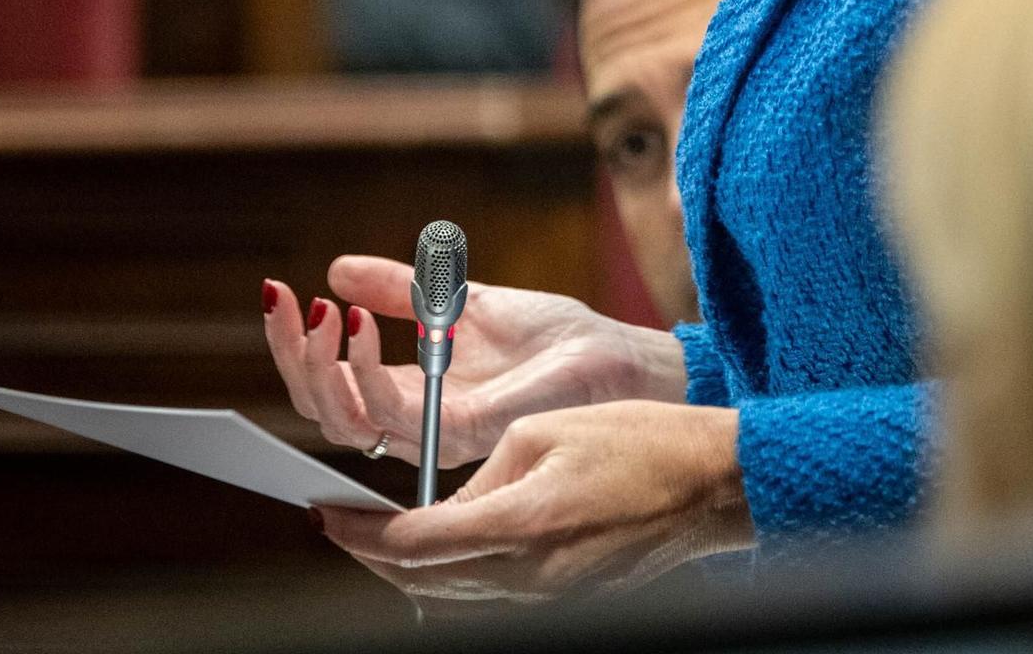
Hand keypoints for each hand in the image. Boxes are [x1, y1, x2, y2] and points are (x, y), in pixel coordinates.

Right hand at [263, 255, 683, 466]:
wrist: (622, 360)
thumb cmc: (554, 340)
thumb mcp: (464, 300)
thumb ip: (403, 291)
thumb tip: (338, 268)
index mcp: (414, 389)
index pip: (332, 384)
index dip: (295, 346)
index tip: (278, 292)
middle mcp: (418, 420)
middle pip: (324, 409)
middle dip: (289, 358)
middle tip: (281, 303)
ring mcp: (438, 431)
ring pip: (346, 420)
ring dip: (320, 364)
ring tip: (322, 311)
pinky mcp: (466, 429)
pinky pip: (397, 410)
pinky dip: (367, 367)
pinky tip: (359, 321)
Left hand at [317, 400, 750, 600]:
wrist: (708, 485)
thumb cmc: (636, 441)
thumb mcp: (543, 431)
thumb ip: (482, 473)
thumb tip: (442, 510)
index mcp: (521, 526)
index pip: (414, 544)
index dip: (359, 532)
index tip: (323, 511)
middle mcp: (528, 578)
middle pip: (422, 584)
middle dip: (369, 557)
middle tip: (334, 524)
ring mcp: (547, 599)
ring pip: (450, 598)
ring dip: (405, 571)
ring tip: (370, 535)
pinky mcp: (563, 601)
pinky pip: (486, 597)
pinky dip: (449, 575)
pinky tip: (436, 548)